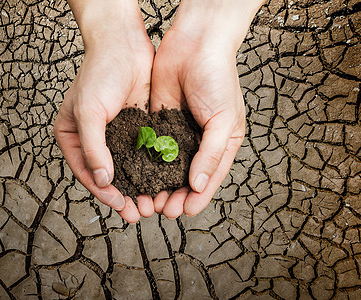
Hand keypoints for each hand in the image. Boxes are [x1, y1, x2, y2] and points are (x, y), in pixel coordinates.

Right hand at [54, 0, 154, 222]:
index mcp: (73, 137)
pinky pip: (143, 153)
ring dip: (140, 186)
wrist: (123, 44)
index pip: (87, 172)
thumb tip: (102, 179)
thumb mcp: (88, 111)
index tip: (120, 206)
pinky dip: (151, 168)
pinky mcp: (136, 127)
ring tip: (152, 203)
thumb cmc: (99, 73)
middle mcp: (94, 139)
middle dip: (124, 195)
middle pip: (108, 175)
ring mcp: (116, 134)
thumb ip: (93, 147)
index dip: (103, 192)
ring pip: (128, 168)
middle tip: (139, 213)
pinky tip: (162, 181)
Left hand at [150, 0, 264, 217]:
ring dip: (158, 184)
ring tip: (147, 199)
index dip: (198, 197)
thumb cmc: (218, 78)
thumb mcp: (224, 119)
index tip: (183, 211)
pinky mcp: (159, 122)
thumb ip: (212, 153)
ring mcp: (178, 132)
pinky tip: (136, 175)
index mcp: (222, 143)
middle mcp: (200, 141)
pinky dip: (146, 163)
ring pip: (167, 166)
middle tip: (161, 209)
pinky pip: (152, 147)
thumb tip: (200, 185)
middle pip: (186, 177)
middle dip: (175, 194)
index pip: (210, 178)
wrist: (195, 43)